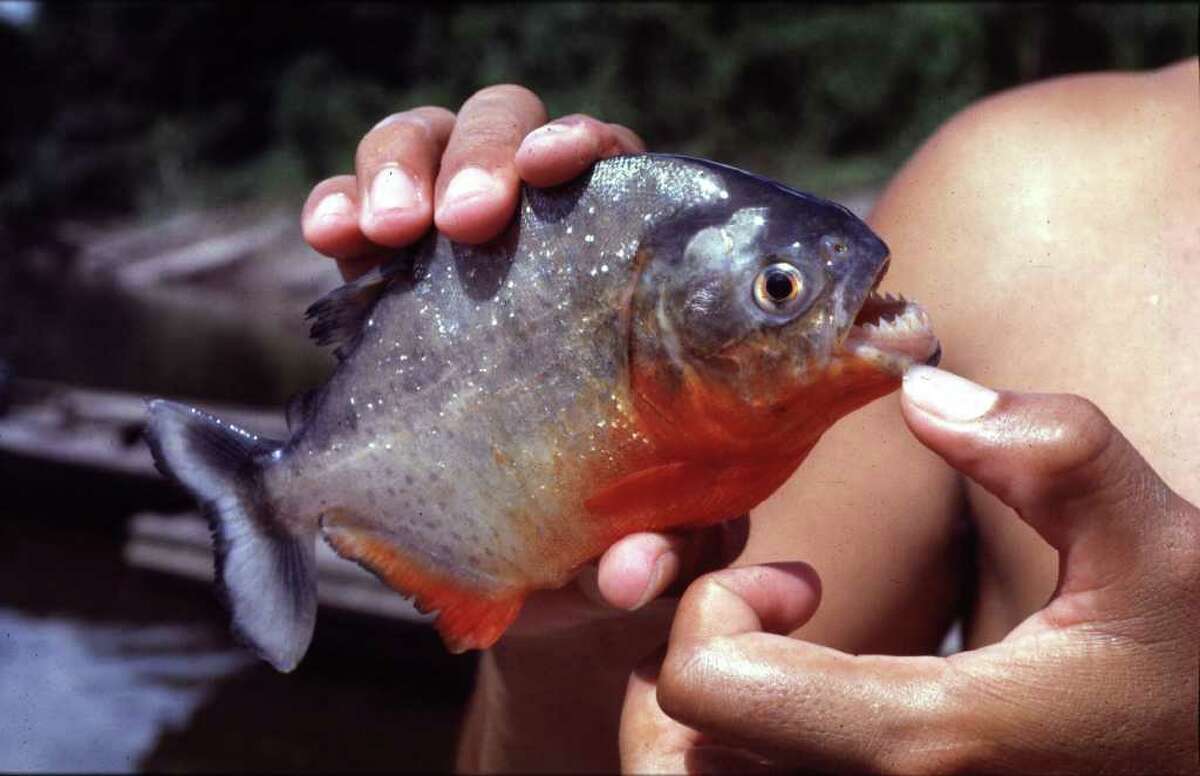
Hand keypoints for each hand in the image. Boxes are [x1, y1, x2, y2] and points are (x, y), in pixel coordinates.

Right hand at [299, 84, 683, 635]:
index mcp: (626, 264)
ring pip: (422, 144)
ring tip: (384, 234)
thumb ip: (665, 546)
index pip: (610, 164)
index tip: (556, 167)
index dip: (580, 144)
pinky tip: (330, 237)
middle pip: (508, 130)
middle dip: (481, 154)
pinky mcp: (383, 280)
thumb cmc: (622, 526)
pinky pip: (351, 212)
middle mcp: (540, 231)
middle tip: (466, 221)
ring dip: (397, 167)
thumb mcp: (662, 540)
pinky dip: (338, 208)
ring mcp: (453, 247)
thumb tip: (630, 568)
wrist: (534, 566)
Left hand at [622, 366, 1198, 773]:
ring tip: (773, 652)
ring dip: (707, 710)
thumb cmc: (1193, 670)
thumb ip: (1053, 456)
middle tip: (760, 611)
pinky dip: (741, 746)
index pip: (706, 690)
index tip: (792, 578)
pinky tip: (809, 696)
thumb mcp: (1158, 549)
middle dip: (690, 660)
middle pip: (679, 757)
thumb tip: (922, 394)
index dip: (715, 609)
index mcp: (919, 739)